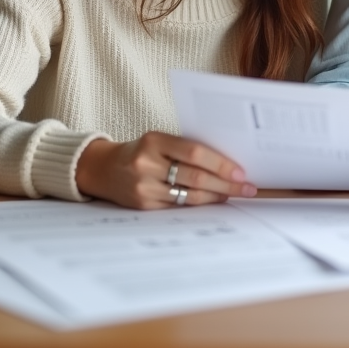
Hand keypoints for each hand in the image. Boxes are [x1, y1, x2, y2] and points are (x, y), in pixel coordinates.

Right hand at [74, 131, 256, 209]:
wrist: (102, 169)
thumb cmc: (140, 152)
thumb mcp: (158, 142)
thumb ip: (185, 149)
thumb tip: (226, 164)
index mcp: (154, 141)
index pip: (195, 152)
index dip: (221, 164)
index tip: (241, 172)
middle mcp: (146, 164)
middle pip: (195, 177)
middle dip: (225, 184)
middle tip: (246, 187)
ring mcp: (144, 186)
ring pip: (189, 195)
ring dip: (216, 196)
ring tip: (233, 194)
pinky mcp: (143, 205)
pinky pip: (178, 207)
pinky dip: (199, 204)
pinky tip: (212, 201)